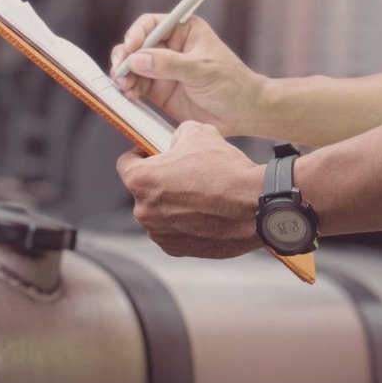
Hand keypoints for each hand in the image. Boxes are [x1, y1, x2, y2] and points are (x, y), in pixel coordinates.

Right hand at [110, 15, 265, 136]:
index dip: (136, 34)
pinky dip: (129, 91)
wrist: (243, 113)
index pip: (151, 25)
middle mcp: (169, 48)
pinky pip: (137, 87)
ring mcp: (162, 70)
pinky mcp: (159, 91)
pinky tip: (130, 96)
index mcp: (183, 31)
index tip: (130, 49)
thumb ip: (169, 64)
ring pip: (132, 68)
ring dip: (124, 76)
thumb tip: (137, 59)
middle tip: (120, 72)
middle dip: (125, 58)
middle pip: (136, 46)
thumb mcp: (201, 70)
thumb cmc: (231, 84)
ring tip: (125, 88)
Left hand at [116, 121, 265, 258]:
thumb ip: (176, 136)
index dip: (139, 155)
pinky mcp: (177, 250)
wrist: (256, 205)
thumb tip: (174, 142)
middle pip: (143, 191)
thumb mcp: (198, 133)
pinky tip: (205, 212)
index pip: (125, 164)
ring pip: (158, 213)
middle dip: (160, 182)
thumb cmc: (227, 170)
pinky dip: (184, 223)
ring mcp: (160, 233)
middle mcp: (144, 211)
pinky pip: (173, 232)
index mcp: (141, 180)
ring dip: (172, 204)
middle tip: (185, 174)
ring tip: (200, 194)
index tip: (152, 154)